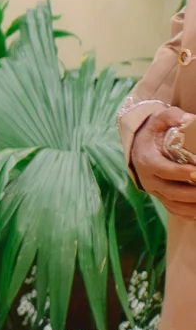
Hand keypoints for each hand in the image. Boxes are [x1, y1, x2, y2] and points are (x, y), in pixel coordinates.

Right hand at [130, 103, 195, 220]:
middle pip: (173, 191)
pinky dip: (189, 213)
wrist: (138, 147)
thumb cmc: (152, 132)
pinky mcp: (161, 198)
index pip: (165, 170)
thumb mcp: (157, 120)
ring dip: (193, 206)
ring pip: (175, 204)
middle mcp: (149, 180)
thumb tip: (186, 119)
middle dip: (194, 193)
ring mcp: (155, 191)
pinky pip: (175, 210)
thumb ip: (170, 116)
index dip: (182, 173)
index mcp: (147, 161)